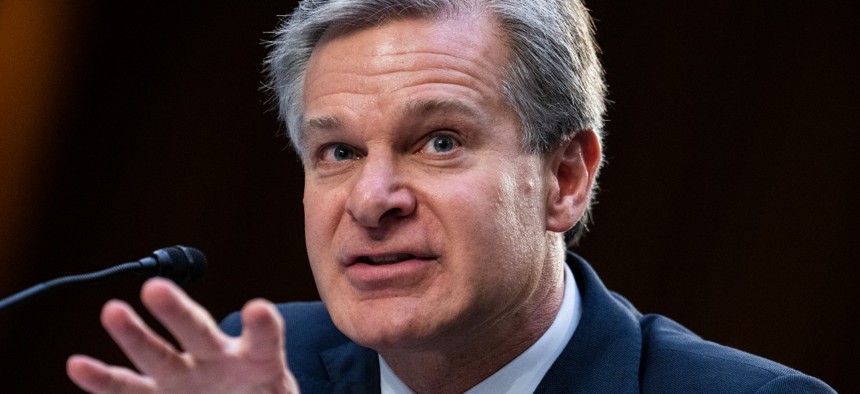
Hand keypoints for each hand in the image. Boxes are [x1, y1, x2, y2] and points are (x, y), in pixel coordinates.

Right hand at [66, 278, 298, 392]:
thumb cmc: (266, 393)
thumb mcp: (281, 386)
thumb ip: (274, 364)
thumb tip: (266, 324)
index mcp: (259, 360)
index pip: (264, 338)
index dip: (262, 325)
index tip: (258, 309)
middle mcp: (220, 361)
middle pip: (199, 332)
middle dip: (177, 312)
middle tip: (156, 288)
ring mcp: (188, 376)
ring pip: (158, 355)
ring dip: (134, 335)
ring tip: (112, 310)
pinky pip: (129, 389)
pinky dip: (104, 380)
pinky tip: (78, 365)